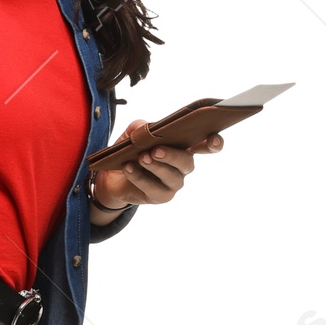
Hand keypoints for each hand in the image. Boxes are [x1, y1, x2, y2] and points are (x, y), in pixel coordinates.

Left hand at [90, 119, 223, 213]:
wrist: (112, 178)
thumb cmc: (129, 153)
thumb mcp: (131, 136)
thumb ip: (140, 127)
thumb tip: (145, 127)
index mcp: (182, 148)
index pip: (204, 146)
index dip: (214, 143)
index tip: (213, 138)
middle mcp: (182, 167)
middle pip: (187, 162)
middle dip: (173, 155)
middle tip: (156, 150)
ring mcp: (173, 183)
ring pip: (172, 176)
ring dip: (156, 166)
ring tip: (142, 157)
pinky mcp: (161, 197)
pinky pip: (154, 189)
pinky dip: (140, 177)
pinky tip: (129, 168)